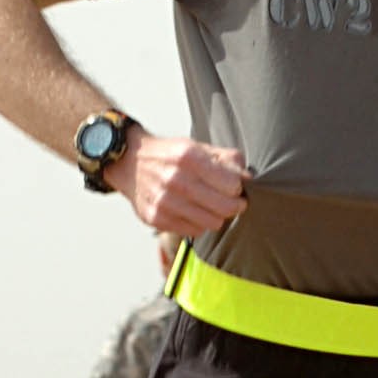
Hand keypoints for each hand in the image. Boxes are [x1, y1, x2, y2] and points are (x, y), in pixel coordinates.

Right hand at [117, 130, 246, 232]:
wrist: (129, 162)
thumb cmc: (169, 155)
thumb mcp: (197, 146)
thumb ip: (227, 159)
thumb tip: (249, 178)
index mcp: (189, 158)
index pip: (232, 185)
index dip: (238, 188)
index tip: (235, 186)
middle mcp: (175, 180)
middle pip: (225, 207)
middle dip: (234, 205)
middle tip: (232, 201)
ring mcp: (164, 202)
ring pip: (212, 223)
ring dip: (217, 216)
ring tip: (211, 206)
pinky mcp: (156, 218)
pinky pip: (194, 231)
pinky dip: (199, 223)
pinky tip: (194, 211)